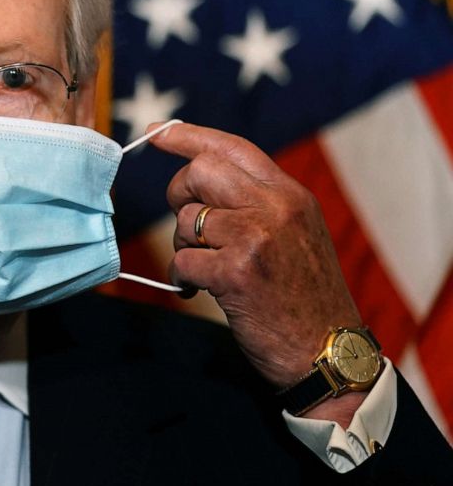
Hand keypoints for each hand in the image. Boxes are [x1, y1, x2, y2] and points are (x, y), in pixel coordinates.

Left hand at [148, 123, 362, 393]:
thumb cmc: (305, 298)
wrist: (328, 353)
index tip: (157, 132)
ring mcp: (256, 238)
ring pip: (185, 220)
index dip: (188, 137)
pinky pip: (182, 260)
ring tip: (206, 268)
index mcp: (291, 195)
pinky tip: (199, 288)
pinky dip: (182, 277)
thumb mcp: (297, 234)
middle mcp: (275, 208)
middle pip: (200, 172)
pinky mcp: (235, 272)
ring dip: (183, 246)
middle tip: (186, 225)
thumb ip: (258, 203)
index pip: (233, 148)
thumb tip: (199, 178)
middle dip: (179, 194)